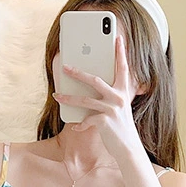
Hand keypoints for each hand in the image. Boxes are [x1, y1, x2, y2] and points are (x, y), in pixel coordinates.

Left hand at [52, 36, 141, 155]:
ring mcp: (111, 109)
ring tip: (56, 96)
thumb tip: (92, 87)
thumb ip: (110, 96)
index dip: (120, 52)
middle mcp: (118, 98)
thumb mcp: (119, 108)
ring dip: (68, 98)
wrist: (128, 148)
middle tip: (65, 67)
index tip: (117, 38)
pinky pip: (87, 120)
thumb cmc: (121, 127)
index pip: (122, 68)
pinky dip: (80, 124)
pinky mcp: (105, 122)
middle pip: (94, 80)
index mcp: (122, 92)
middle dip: (77, 73)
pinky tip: (75, 126)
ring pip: (85, 100)